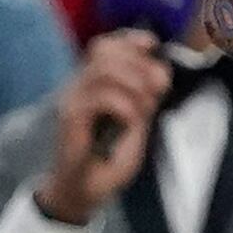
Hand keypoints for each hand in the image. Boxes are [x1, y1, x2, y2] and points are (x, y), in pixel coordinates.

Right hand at [33, 29, 174, 225]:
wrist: (84, 191)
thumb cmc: (108, 158)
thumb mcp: (136, 122)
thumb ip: (146, 97)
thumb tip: (161, 72)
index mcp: (93, 83)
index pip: (106, 45)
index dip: (131, 40)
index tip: (154, 48)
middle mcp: (79, 86)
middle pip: (105, 50)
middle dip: (140, 65)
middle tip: (157, 91)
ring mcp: (72, 100)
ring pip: (104, 70)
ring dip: (134, 86)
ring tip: (144, 110)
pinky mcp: (71, 118)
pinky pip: (100, 98)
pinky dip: (125, 107)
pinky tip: (130, 123)